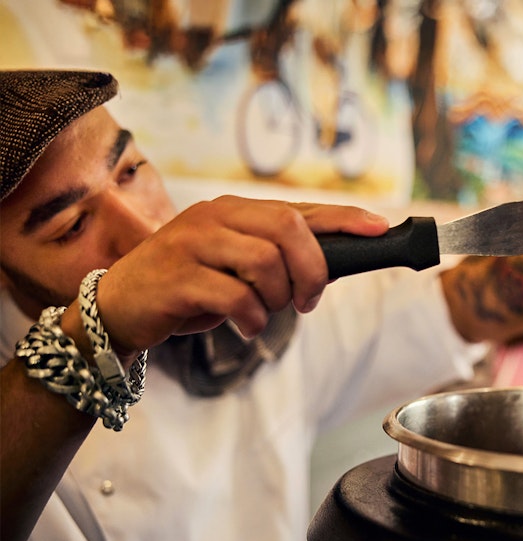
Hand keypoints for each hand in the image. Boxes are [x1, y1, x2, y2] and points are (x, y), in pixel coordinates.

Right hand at [94, 197, 387, 353]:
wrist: (119, 309)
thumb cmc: (188, 287)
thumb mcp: (234, 266)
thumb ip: (275, 258)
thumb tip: (332, 266)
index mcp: (234, 210)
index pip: (300, 209)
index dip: (344, 219)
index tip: (379, 229)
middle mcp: (215, 216)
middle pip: (289, 229)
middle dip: (312, 270)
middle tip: (307, 300)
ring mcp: (193, 242)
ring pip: (266, 262)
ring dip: (278, 298)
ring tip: (264, 312)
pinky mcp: (178, 276)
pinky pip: (237, 296)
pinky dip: (252, 318)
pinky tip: (245, 326)